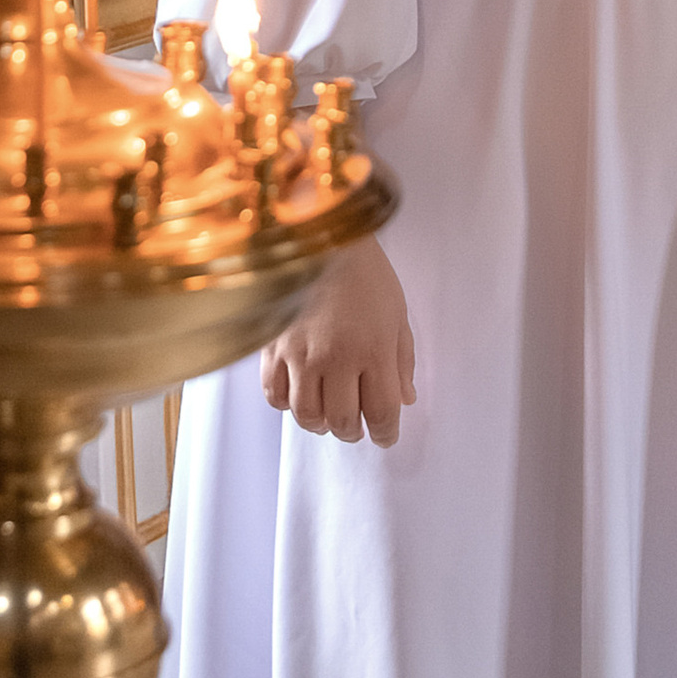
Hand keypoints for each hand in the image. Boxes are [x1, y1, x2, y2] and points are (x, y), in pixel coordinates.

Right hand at [261, 232, 414, 446]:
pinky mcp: (272, 349)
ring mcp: (300, 356)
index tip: (385, 435)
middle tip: (356, 425)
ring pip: (307, 416)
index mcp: (373, 351)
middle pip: (343, 421)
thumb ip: (401, 360)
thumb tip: (404, 399)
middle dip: (354, 430)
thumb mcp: (397, 313)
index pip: (381, 412)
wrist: (319, 241)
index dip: (385, 432)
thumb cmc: (365, 274)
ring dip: (321, 422)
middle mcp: (336, 359)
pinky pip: (275, 396)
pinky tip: (299, 392)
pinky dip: (288, 404)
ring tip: (328, 414)